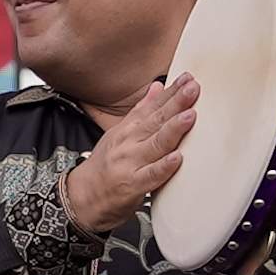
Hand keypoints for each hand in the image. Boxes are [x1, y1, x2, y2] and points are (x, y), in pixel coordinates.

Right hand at [64, 73, 199, 230]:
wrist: (82, 196)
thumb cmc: (105, 165)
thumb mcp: (119, 133)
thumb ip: (141, 111)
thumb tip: (157, 87)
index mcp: (127, 129)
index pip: (152, 107)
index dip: (170, 93)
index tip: (187, 78)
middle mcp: (128, 143)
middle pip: (155, 121)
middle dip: (176, 103)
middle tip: (193, 88)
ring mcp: (130, 163)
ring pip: (155, 144)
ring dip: (173, 130)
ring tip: (189, 116)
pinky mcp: (132, 185)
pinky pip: (151, 176)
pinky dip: (164, 167)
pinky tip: (177, 158)